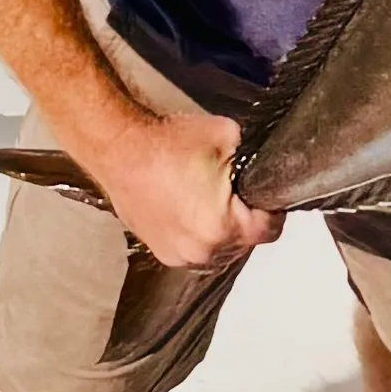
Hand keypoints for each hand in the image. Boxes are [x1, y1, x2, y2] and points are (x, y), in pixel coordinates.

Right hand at [83, 100, 280, 275]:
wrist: (119, 148)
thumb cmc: (163, 145)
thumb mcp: (226, 136)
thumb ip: (254, 156)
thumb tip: (264, 162)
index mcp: (221, 228)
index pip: (269, 230)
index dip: (271, 208)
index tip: (265, 196)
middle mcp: (200, 251)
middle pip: (244, 242)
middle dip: (244, 219)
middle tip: (235, 192)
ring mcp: (178, 255)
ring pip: (220, 250)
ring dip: (221, 230)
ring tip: (209, 200)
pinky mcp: (160, 252)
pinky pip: (194, 249)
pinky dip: (197, 234)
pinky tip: (190, 208)